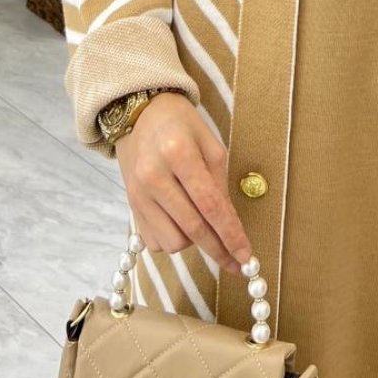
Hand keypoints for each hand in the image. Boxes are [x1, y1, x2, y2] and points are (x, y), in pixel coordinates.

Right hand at [115, 91, 253, 275]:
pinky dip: (173, 238)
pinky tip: (180, 219)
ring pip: (173, 242)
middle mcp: (154, 176)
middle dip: (218, 250)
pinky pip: (156, 242)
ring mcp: (138, 194)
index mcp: (178, 153)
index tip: (246, 257)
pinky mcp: (131, 206)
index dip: (230, 234)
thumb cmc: (182, 125)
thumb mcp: (210, 144)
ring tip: (200, 219)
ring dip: (193, 240)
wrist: (140, 114)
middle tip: (236, 263)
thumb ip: (220, 184)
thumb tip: (230, 226)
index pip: (209, 205)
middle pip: (193, 228)